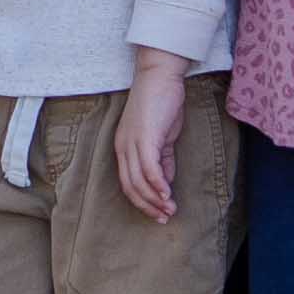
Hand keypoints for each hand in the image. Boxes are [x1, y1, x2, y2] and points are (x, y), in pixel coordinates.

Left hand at [118, 60, 187, 222]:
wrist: (159, 76)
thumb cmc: (160, 103)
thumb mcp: (160, 136)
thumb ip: (162, 159)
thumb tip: (166, 181)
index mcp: (123, 147)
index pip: (128, 183)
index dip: (142, 201)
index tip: (158, 213)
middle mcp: (123, 147)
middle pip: (130, 187)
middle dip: (147, 206)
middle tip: (164, 218)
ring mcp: (132, 143)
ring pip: (139, 182)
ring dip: (155, 200)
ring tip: (170, 210)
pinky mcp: (145, 138)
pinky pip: (149, 169)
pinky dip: (158, 185)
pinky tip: (168, 195)